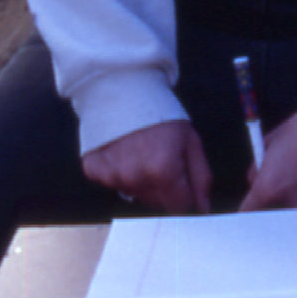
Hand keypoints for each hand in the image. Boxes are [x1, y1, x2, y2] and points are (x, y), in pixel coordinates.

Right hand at [82, 119, 212, 212]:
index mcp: (162, 171)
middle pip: (156, 203)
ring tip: (141, 154)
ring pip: (134, 194)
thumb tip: (202, 208)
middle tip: (162, 160)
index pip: (178, 207)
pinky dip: (118, 172)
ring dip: (140, 181)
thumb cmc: (161, 114)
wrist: (124, 89)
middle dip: (163, 189)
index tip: (183, 182)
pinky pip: (111, 182)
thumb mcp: (191, 141)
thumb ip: (200, 178)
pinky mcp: (94, 170)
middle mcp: (135, 178)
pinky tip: (122, 153)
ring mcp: (111, 175)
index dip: (184, 196)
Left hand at [239, 81, 296, 209]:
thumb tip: (255, 180)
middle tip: (283, 188)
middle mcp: (293, 202)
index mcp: (270, 187)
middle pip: (276, 218)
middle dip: (276, 205)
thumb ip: (258, 168)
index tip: (250, 209)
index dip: (248, 210)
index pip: (248, 212)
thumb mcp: (272, 141)